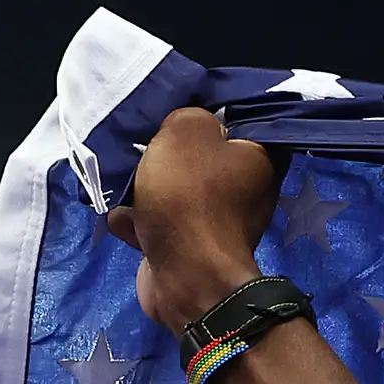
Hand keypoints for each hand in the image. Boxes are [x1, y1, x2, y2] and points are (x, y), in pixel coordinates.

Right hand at [103, 107, 282, 332]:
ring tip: (124, 177)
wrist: (186, 275)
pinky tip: (123, 217)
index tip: (179, 108)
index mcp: (260, 158)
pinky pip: (158, 224)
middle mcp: (246, 190)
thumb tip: (188, 127)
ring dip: (145, 187)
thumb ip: (188, 117)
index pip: (240, 122)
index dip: (209, 112)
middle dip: (168, 151)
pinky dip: (139, 222)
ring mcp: (218, 222)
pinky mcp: (189, 248)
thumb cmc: (190, 197)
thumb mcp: (186, 133)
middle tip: (144, 141)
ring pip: (175, 190)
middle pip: (200, 156)